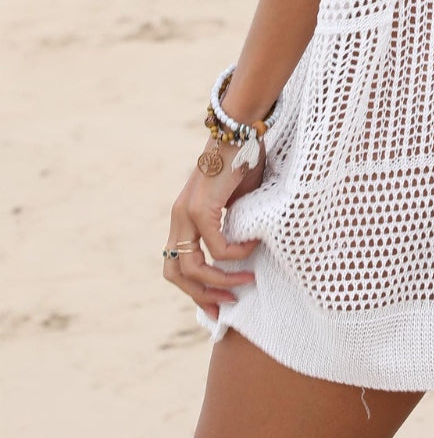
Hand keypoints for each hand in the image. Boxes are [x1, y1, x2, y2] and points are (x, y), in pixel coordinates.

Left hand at [163, 140, 263, 319]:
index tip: (219, 306)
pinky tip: (254, 245)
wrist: (239, 130)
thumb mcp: (238, 202)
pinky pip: (217, 247)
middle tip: (227, 308)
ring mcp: (186, 214)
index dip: (194, 290)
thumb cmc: (243, 160)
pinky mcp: (201, 208)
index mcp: (184, 219)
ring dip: (220, 282)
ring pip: (192, 267)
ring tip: (246, 281)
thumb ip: (235, 226)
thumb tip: (247, 253)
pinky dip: (236, 253)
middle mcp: (178, 219)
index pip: (177, 265)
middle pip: (175, 274)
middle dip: (200, 296)